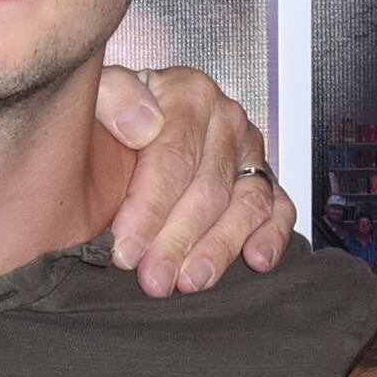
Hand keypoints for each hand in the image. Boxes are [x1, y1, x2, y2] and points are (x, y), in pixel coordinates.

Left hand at [98, 64, 295, 294]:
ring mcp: (249, 152)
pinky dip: (272, 236)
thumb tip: (141, 125)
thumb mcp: (97, 95)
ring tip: (191, 281)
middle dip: (177, 240)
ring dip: (219, 248)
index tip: (126, 248)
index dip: (148, 209)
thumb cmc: (113, 118)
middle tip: (153, 278)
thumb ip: (111, 98)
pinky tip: (256, 260)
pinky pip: (279, 209)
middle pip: (208, 189)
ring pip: (246, 204)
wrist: (132, 124)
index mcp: (189, 94)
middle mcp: (226, 121)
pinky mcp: (264, 180)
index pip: (173, 158)